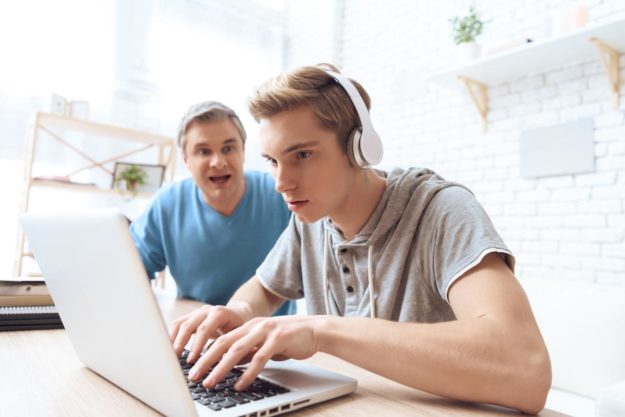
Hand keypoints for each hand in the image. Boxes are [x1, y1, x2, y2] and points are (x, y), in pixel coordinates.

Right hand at [169, 304, 247, 362]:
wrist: (239, 314)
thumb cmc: (240, 328)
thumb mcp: (239, 336)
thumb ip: (230, 346)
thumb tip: (221, 363)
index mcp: (220, 313)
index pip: (204, 329)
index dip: (196, 345)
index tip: (191, 360)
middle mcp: (206, 310)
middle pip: (189, 326)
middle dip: (181, 345)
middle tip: (177, 362)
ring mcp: (197, 312)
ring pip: (180, 324)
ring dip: (174, 341)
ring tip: (171, 358)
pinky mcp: (191, 317)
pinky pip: (177, 325)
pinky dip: (171, 337)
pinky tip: (170, 350)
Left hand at [188, 315, 321, 390]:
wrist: (315, 329)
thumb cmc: (289, 338)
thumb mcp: (263, 342)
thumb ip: (248, 350)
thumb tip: (231, 364)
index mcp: (247, 326)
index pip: (219, 339)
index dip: (203, 353)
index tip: (190, 367)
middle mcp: (253, 326)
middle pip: (223, 343)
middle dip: (205, 361)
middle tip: (193, 377)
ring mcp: (265, 331)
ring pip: (237, 350)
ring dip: (221, 368)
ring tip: (210, 382)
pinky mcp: (278, 339)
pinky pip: (259, 358)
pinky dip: (247, 373)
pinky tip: (239, 384)